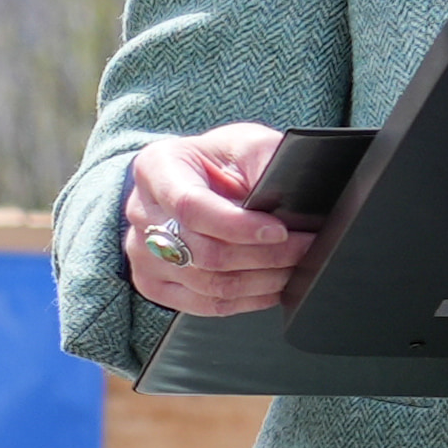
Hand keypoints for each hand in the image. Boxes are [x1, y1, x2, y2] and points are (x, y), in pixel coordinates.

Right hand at [118, 124, 314, 314]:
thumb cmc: (220, 160)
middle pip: (202, 252)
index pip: (190, 207)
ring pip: (208, 284)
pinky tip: (274, 286)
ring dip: (263, 280)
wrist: (193, 180)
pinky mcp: (153, 284)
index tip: (279, 230)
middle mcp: (141, 213)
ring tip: (297, 266)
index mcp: (155, 168)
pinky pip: (206, 305)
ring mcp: (141, 253)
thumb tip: (290, 195)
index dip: (238, 226)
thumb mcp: (244, 142)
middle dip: (265, 255)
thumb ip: (263, 161)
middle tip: (306, 247)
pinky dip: (248, 300)